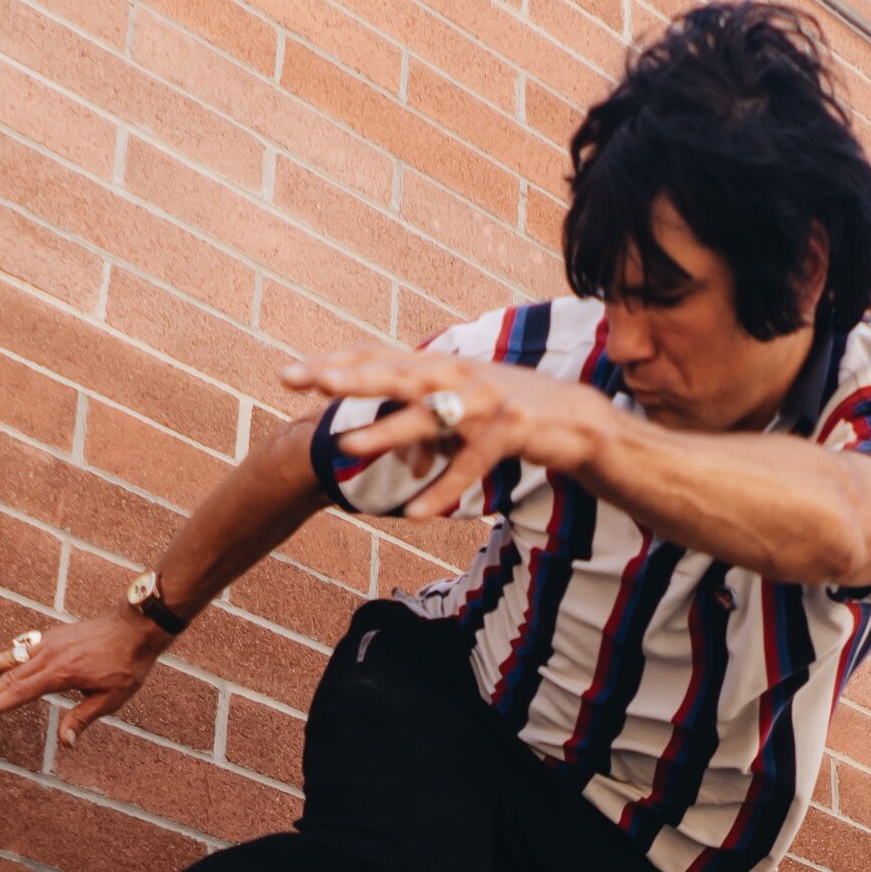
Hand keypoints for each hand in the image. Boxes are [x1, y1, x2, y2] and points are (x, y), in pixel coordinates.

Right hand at [0, 607, 165, 741]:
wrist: (136, 627)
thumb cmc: (127, 665)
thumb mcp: (110, 699)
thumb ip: (83, 718)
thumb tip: (65, 744)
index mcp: (60, 674)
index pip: (20, 693)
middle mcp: (48, 656)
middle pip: (7, 676)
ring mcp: (48, 644)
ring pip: (9, 657)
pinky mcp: (52, 637)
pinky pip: (22, 648)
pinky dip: (4, 656)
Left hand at [282, 339, 606, 523]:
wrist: (579, 421)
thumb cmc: (514, 414)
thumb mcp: (464, 412)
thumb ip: (429, 424)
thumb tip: (401, 455)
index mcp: (442, 366)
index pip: (379, 357)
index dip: (335, 364)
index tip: (291, 373)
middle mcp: (458, 375)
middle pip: (392, 374)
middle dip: (344, 379)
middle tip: (300, 382)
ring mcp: (484, 402)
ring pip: (426, 418)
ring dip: (385, 433)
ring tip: (346, 446)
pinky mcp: (509, 433)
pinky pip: (469, 467)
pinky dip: (443, 491)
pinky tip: (415, 514)